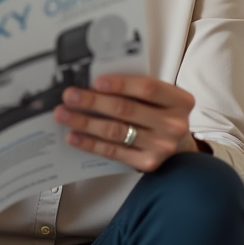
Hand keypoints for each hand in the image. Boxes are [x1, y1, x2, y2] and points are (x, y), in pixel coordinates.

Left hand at [53, 75, 198, 171]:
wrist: (178, 147)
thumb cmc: (161, 114)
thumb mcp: (160, 98)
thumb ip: (136, 89)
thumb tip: (93, 82)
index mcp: (179, 100)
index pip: (148, 88)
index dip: (120, 84)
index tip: (96, 81)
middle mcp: (173, 124)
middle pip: (126, 109)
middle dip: (93, 102)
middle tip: (69, 96)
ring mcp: (161, 146)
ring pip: (116, 131)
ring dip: (85, 122)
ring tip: (64, 114)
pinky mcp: (148, 163)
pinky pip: (113, 152)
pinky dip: (90, 143)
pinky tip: (74, 136)